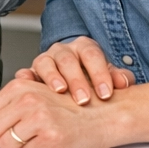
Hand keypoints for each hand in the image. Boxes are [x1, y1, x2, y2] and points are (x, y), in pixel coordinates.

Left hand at [0, 76, 118, 147]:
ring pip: (7, 146)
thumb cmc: (71, 106)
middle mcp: (27, 100)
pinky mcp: (53, 137)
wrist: (107, 112)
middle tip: (15, 140)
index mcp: (19, 88)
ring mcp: (40, 118)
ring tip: (37, 138)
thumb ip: (2, 109)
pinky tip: (49, 143)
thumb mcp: (34, 99)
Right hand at [17, 36, 134, 105]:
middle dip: (76, 80)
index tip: (105, 94)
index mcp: (85, 47)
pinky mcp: (31, 72)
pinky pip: (25, 72)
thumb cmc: (94, 80)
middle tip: (84, 100)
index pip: (92, 55)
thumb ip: (119, 78)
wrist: (76, 79)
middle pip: (68, 60)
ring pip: (45, 62)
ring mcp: (45, 60)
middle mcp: (63, 51)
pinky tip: (26, 82)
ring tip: (59, 91)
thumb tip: (123, 82)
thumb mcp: (110, 76)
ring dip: (52, 77)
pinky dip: (25, 76)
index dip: (99, 73)